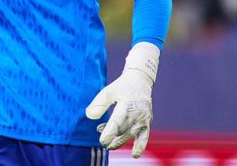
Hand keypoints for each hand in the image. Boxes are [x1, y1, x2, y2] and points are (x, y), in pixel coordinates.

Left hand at [85, 42, 159, 158]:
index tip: (102, 141)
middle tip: (103, 143)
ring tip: (109, 145)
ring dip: (120, 141)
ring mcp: (143, 118)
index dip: (109, 132)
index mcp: (126, 104)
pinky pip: (144, 136)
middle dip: (112, 138)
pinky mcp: (147, 122)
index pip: (117, 121)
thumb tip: (89, 116)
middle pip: (123, 130)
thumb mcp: (108, 91)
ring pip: (130, 134)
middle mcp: (136, 113)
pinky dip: (140, 146)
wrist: (140, 81)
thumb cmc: (121, 87)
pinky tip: (135, 155)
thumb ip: (99, 104)